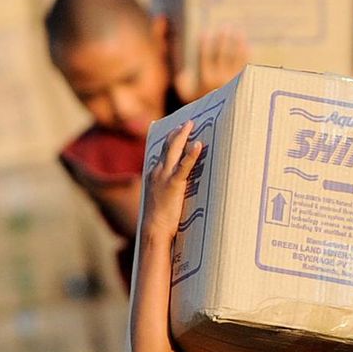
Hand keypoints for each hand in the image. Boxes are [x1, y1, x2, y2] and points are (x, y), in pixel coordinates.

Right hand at [141, 121, 202, 240]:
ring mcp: (164, 176)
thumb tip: (175, 186)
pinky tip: (198, 145)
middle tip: (187, 123)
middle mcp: (157, 171)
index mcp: (154, 174)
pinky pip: (184, 166)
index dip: (170, 140)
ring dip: (183, 136)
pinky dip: (191, 154)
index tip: (177, 130)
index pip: (162, 152)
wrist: (154, 228)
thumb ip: (166, 188)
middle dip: (178, 133)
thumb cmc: (159, 218)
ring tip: (191, 126)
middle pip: (167, 146)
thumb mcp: (161, 198)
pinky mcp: (174, 184)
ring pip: (174, 150)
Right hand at [174, 25, 248, 102]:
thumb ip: (182, 85)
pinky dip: (245, 55)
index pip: (205, 58)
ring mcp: (234, 80)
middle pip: (223, 55)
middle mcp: (221, 79)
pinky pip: (245, 66)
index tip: (204, 33)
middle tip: (225, 27)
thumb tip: (182, 72)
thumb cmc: (202, 106)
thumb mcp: (188, 98)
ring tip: (237, 31)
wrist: (221, 119)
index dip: (204, 45)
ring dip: (237, 43)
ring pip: (236, 58)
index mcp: (206, 80)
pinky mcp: (244, 83)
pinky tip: (245, 45)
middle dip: (223, 40)